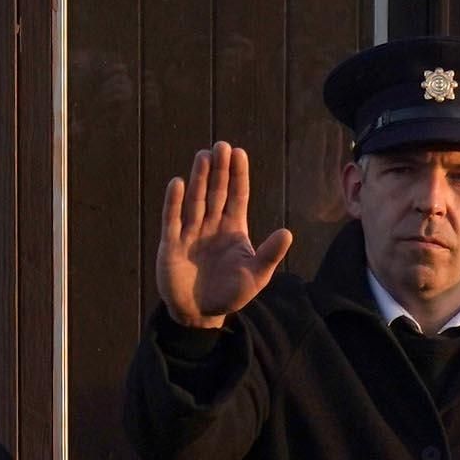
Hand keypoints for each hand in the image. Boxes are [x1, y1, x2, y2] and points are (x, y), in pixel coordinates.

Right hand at [153, 142, 292, 328]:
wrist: (200, 314)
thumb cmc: (230, 294)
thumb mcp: (255, 276)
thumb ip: (270, 254)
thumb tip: (288, 233)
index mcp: (233, 229)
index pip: (237, 196)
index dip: (238, 175)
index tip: (240, 153)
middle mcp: (211, 226)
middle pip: (216, 192)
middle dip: (219, 170)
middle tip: (222, 145)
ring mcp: (191, 233)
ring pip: (196, 201)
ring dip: (200, 179)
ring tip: (203, 156)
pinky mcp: (172, 245)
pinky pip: (173, 220)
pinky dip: (175, 203)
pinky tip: (178, 183)